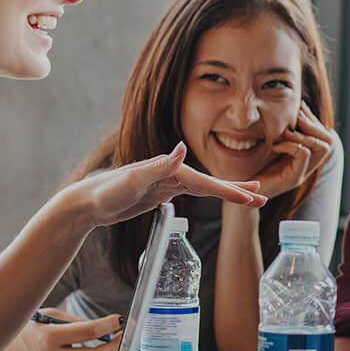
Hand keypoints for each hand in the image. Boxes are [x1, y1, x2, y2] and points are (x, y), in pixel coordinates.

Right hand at [0, 309, 122, 350]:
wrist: (7, 350)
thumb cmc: (29, 329)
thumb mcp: (50, 316)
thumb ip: (76, 322)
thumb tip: (102, 327)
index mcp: (49, 336)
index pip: (89, 331)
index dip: (109, 325)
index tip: (119, 320)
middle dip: (113, 345)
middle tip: (121, 335)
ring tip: (106, 342)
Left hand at [70, 142, 265, 228]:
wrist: (87, 202)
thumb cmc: (106, 191)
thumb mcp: (133, 180)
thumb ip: (159, 165)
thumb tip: (183, 148)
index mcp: (170, 170)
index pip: (207, 183)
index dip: (230, 191)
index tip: (252, 198)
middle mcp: (172, 173)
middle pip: (211, 184)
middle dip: (237, 190)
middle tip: (262, 198)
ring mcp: (167, 183)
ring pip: (205, 188)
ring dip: (227, 193)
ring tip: (249, 197)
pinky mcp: (161, 193)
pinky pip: (193, 194)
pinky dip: (210, 195)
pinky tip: (217, 195)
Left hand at [252, 102, 336, 199]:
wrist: (243, 192)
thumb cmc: (253, 167)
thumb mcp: (270, 144)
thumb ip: (282, 132)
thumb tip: (291, 110)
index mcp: (305, 158)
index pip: (324, 136)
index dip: (313, 120)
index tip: (299, 108)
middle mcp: (308, 166)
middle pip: (329, 142)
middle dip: (314, 125)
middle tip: (297, 118)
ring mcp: (302, 173)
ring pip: (323, 148)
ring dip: (306, 135)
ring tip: (288, 132)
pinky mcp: (294, 178)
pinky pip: (303, 154)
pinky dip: (291, 145)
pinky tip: (276, 146)